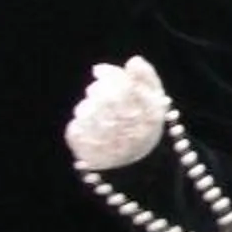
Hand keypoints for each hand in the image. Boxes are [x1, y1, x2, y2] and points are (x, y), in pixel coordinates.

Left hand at [65, 56, 171, 171]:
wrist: (141, 170)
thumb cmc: (145, 128)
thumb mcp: (155, 102)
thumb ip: (147, 78)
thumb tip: (134, 60)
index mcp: (150, 115)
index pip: (124, 86)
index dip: (109, 74)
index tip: (98, 70)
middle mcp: (131, 130)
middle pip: (104, 98)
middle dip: (97, 91)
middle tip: (97, 93)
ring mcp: (110, 146)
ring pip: (87, 112)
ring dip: (87, 108)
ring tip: (96, 114)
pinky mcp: (91, 157)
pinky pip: (75, 131)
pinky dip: (77, 126)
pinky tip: (87, 128)